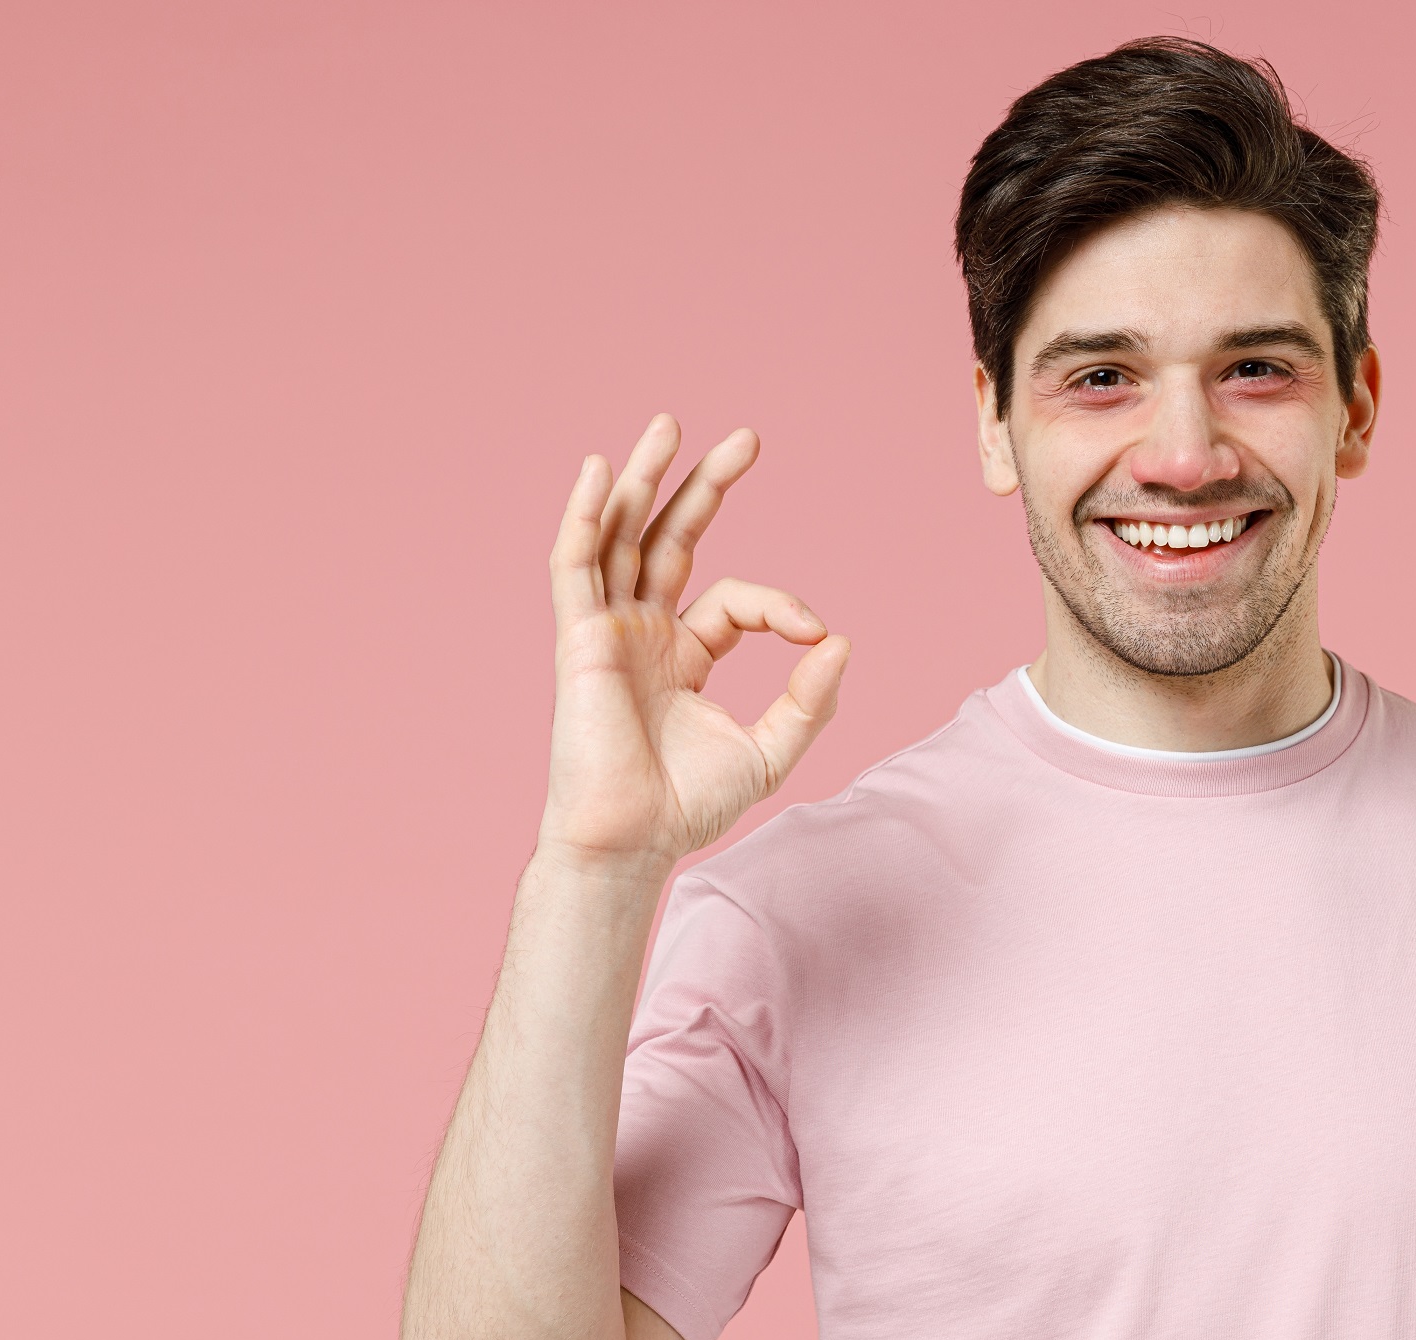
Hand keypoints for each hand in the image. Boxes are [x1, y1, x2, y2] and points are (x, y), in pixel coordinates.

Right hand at [536, 415, 849, 871]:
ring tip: (669, 424)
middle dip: (705, 486)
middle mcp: (643, 632)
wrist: (632, 839)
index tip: (813, 633)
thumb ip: (810, 700)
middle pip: (670, 540)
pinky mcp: (579, 638)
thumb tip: (842, 641)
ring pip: (622, 537)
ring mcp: (608, 630)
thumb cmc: (688, 805)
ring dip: (644, 480)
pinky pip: (574, 564)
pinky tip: (601, 471)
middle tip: (748, 439)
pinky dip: (583, 516)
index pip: (734, 598)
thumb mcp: (770, 750)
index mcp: (684, 655)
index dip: (780, 605)